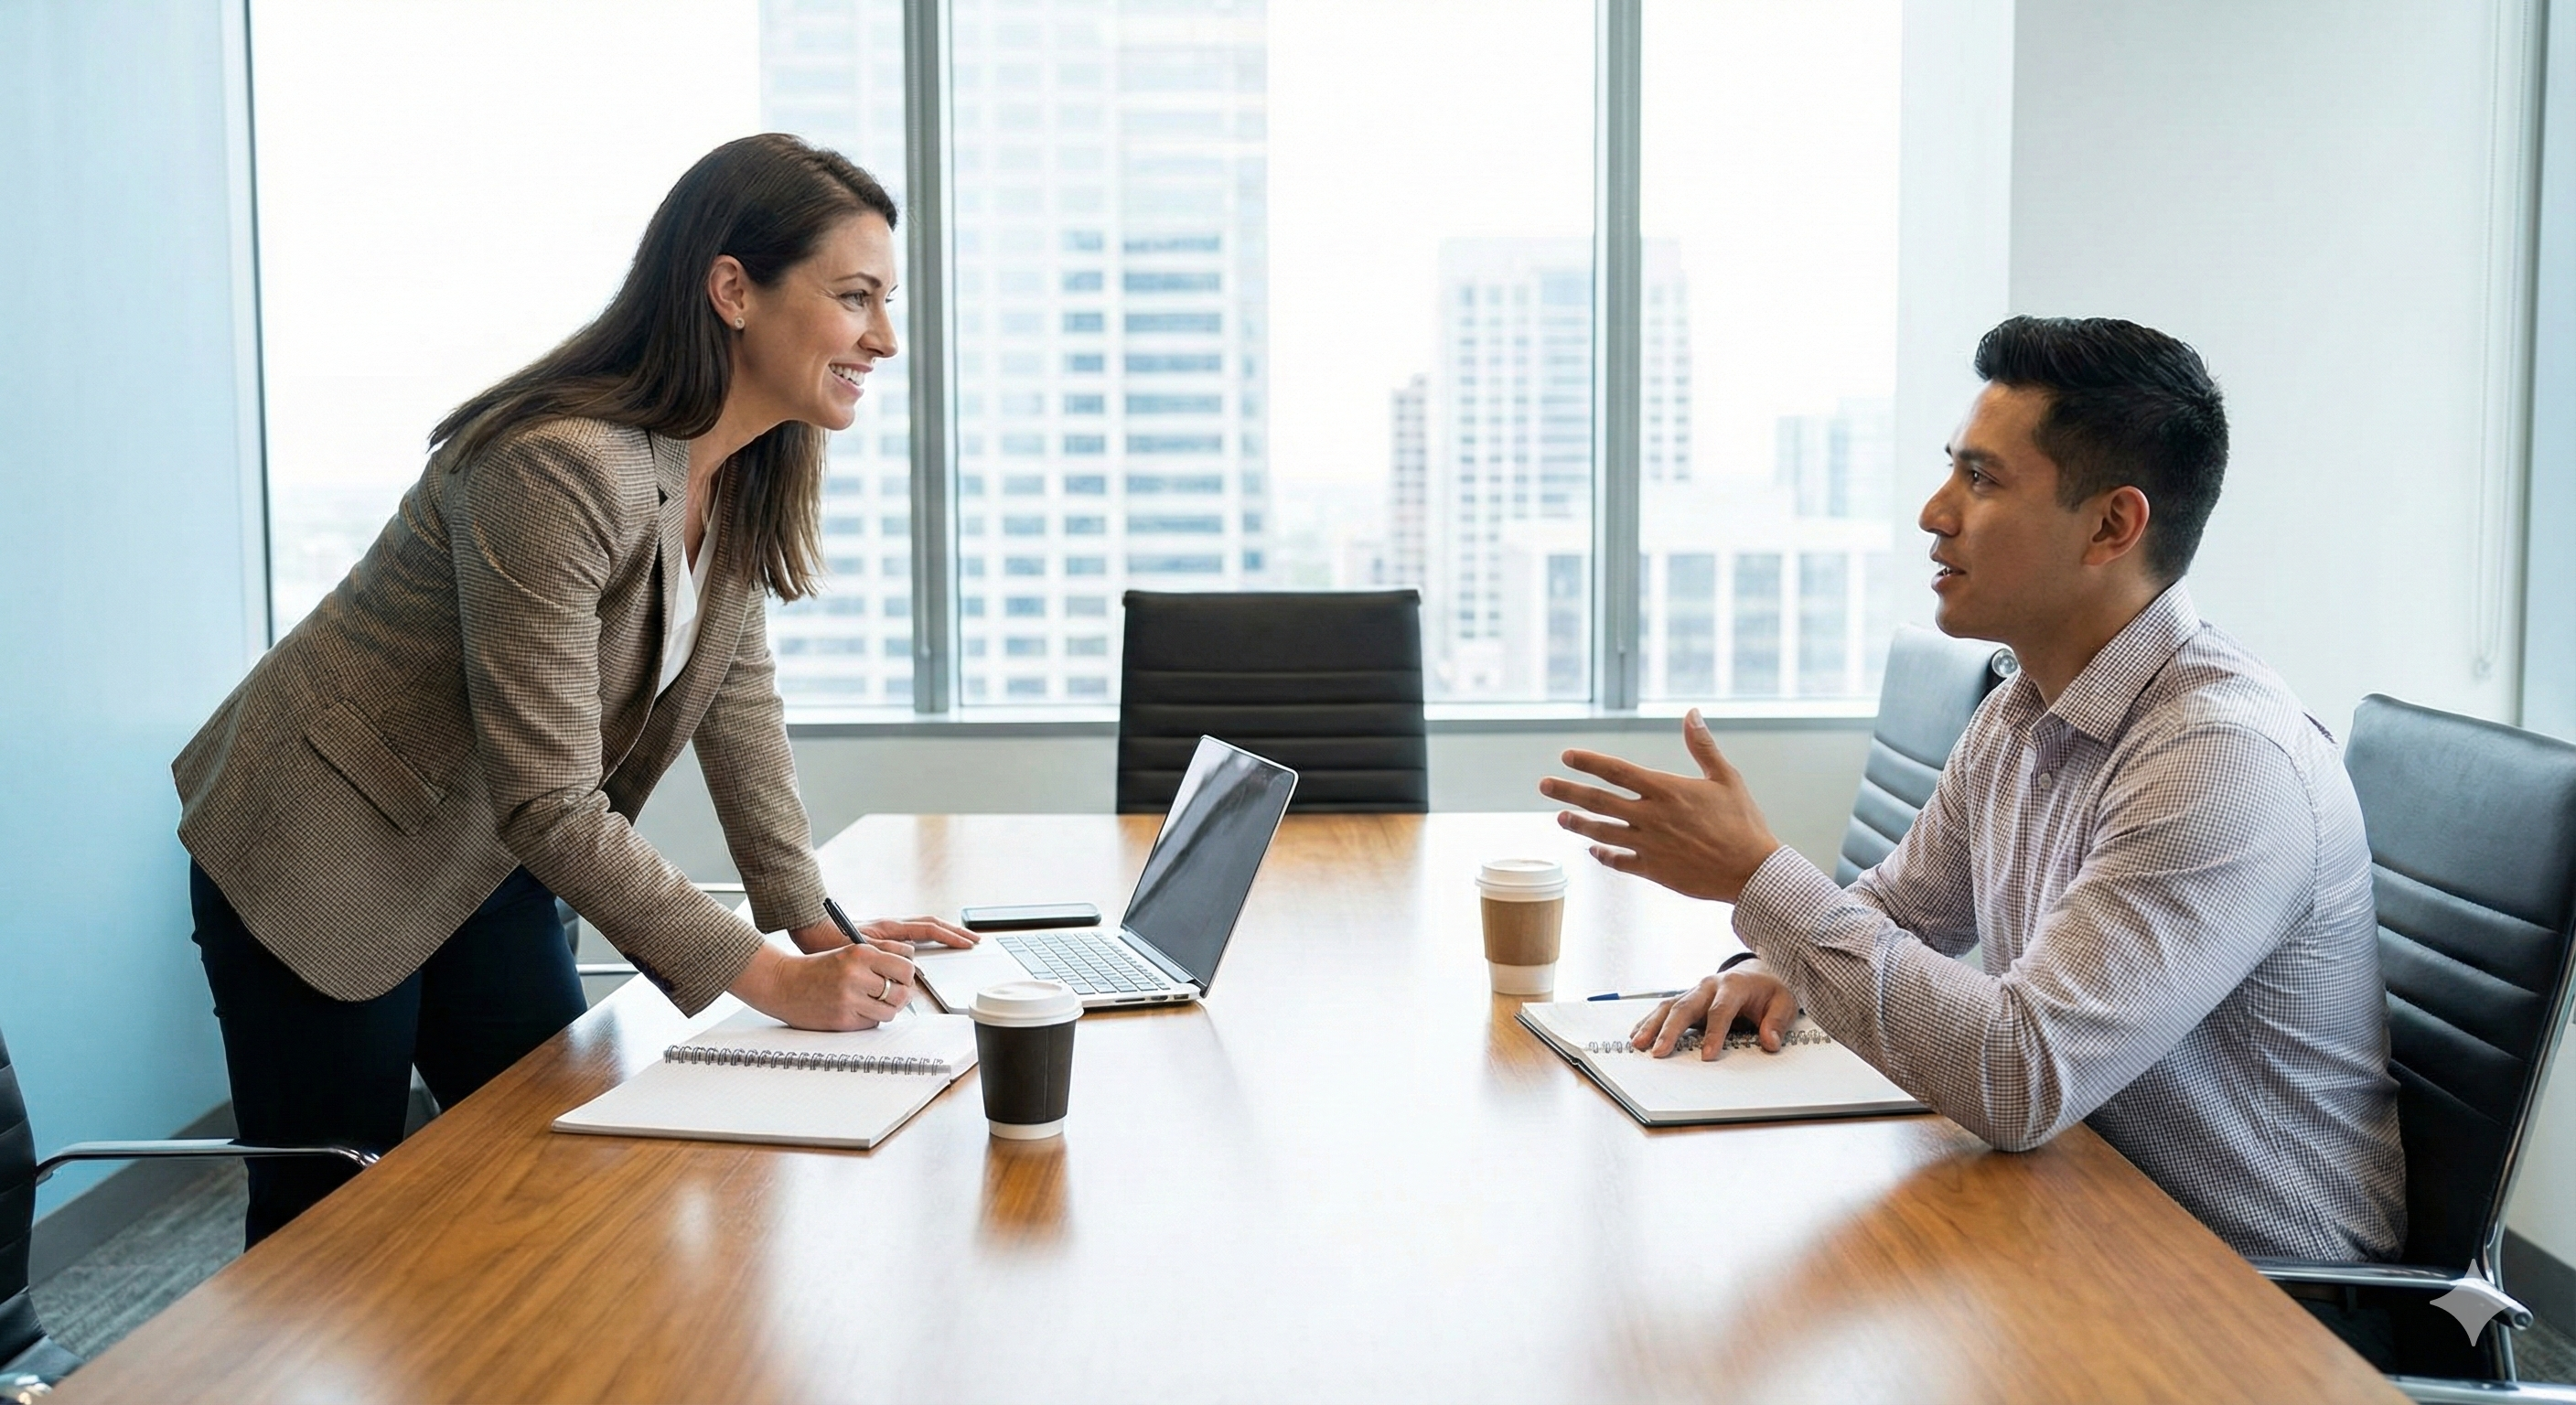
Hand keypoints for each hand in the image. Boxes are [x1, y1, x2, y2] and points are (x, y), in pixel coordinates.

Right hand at [729, 941, 916, 1030]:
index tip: (902, 977)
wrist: (782, 983)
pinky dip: (870, 1019)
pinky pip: (872, 1023)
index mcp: (860, 953)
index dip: (907, 975)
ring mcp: (849, 999)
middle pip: (902, 992)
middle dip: (902, 994)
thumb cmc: (816, 968)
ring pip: (890, 1011)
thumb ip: (879, 958)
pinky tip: (858, 1010)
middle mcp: (856, 975)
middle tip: (893, 993)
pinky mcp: (843, 1019)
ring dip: (887, 1009)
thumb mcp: (849, 952)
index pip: (905, 967)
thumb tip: (909, 969)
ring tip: (874, 1002)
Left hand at [787, 913, 979, 955]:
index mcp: (890, 927)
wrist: (811, 932)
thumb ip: (886, 952)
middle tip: (974, 941)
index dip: (951, 936)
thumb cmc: (830, 940)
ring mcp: (889, 931)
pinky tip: (933, 949)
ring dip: (944, 935)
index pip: (929, 929)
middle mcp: (892, 926)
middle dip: (955, 933)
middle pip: (932, 926)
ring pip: (924, 930)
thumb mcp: (860, 948)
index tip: (968, 943)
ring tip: (960, 942)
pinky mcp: (882, 938)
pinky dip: (929, 941)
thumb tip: (912, 957)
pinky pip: (913, 937)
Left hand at [1536, 709, 1782, 901]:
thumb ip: (1703, 746)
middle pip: (1598, 801)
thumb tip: (1692, 712)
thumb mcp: (1726, 778)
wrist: (1751, 871)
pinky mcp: (1654, 871)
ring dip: (1578, 824)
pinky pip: (1620, 862)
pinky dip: (1603, 855)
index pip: (1616, 771)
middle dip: (1568, 791)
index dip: (1589, 762)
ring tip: (1559, 818)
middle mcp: (1651, 817)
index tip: (1565, 756)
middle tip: (1544, 785)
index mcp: (1666, 790)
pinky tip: (1592, 850)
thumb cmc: (1743, 822)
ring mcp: (1649, 846)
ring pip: (1603, 832)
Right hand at [1628, 963, 1797, 1059]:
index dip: (1714, 1033)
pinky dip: (1649, 1021)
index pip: (1721, 1010)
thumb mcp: (1785, 1003)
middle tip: (1659, 1052)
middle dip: (1670, 1030)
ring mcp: (1695, 991)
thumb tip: (1770, 1042)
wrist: (1761, 972)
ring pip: (1669, 1006)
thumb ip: (1778, 1023)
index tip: (1708, 1056)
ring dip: (1652, 1025)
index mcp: (1734, 985)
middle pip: (1685, 1006)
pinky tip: (1637, 1034)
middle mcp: (1709, 985)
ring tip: (1638, 1044)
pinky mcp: (1687, 998)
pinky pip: (1664, 1008)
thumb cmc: (1771, 990)